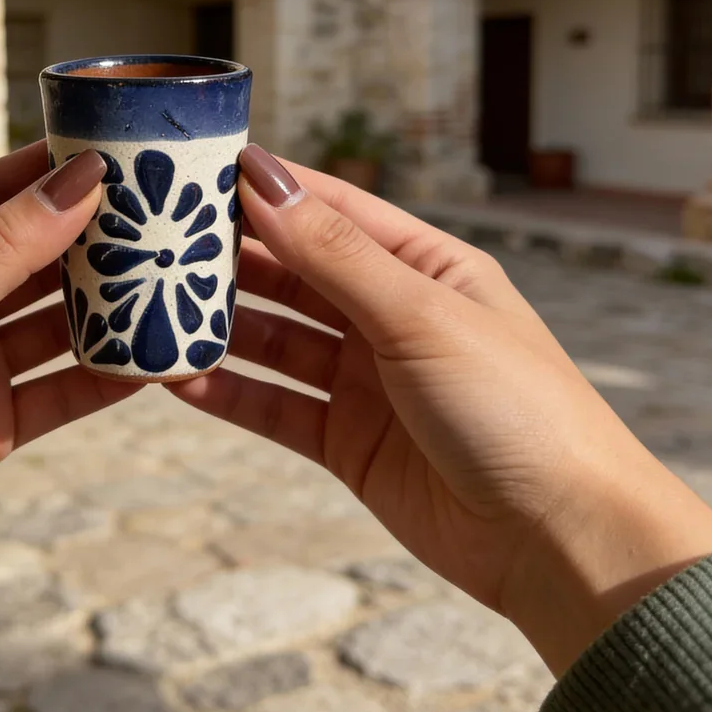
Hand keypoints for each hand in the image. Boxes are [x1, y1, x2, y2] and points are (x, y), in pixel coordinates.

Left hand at [0, 144, 137, 657]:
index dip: (51, 168)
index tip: (118, 145)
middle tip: (165, 215)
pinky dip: (105, 377)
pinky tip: (156, 363)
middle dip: (93, 237)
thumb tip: (80, 179)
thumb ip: (2, 247)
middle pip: (34, 255)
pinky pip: (61, 390)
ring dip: (107, 307)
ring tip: (173, 281)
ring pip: (55, 323)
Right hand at [171, 144, 711, 674]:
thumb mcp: (421, 316)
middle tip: (155, 242)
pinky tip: (177, 379)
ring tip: (151, 309)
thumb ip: (336, 254)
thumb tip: (264, 180)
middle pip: (294, 272)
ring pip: (275, 338)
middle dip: (231, 258)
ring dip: (219, 325)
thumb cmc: (516, 408)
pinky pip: (273, 405)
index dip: (267, 188)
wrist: (559, 541)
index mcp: (424, 266)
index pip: (331, 209)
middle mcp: (389, 316)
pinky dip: (228, 392)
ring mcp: (364, 380)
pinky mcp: (345, 440)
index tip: (196, 170)